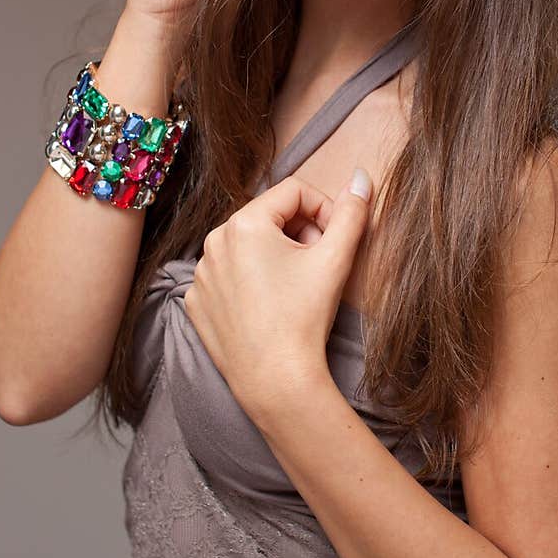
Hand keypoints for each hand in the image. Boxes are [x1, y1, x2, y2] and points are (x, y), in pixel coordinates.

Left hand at [183, 168, 372, 427]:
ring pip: (248, 247)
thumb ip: (351, 212)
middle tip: (319, 265)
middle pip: (269, 218)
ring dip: (276, 257)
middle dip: (300, 234)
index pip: (294, 192)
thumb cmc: (304, 318)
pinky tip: (269, 308)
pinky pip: (228, 276)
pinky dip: (251, 283)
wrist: (275, 381)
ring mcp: (201, 274)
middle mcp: (213, 241)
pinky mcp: (197, 302)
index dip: (324, 210)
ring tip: (296, 289)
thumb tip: (360, 176)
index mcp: (244, 222)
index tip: (336, 239)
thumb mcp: (335, 259)